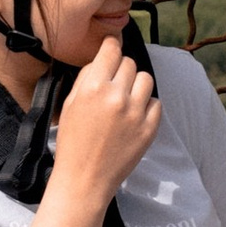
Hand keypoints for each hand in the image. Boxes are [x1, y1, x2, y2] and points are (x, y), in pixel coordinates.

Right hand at [47, 36, 160, 216]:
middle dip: (121, 70)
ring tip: (126, 99)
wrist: (84, 179)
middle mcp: (116, 96)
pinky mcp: (149, 128)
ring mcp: (135, 113)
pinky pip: (156, 103)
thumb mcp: (69, 104)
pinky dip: (146, 106)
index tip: (112, 48)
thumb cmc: (72, 142)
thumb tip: (102, 58)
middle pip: (129, 63)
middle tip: (114, 84)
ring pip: (146, 79)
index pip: (111, 50)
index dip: (111, 47)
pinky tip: (133, 116)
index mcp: (93, 87)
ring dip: (136, 85)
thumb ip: (86, 78)